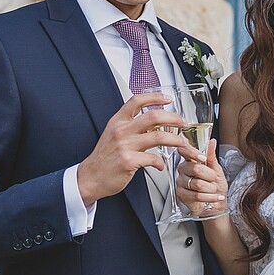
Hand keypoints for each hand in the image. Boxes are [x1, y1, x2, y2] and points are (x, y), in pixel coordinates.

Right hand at [76, 90, 187, 205]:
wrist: (90, 177)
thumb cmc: (105, 158)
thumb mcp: (114, 135)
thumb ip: (132, 126)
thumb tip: (155, 120)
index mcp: (118, 121)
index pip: (137, 100)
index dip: (155, 97)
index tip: (168, 98)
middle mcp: (121, 131)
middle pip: (153, 117)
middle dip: (173, 118)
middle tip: (183, 123)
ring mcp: (125, 146)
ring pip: (158, 137)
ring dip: (175, 140)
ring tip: (182, 144)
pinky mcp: (128, 161)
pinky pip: (153, 159)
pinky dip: (161, 163)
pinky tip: (161, 165)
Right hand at [175, 142, 227, 219]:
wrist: (217, 203)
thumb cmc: (216, 186)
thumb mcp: (217, 170)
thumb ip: (212, 157)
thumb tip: (212, 142)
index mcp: (191, 160)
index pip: (184, 150)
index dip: (192, 153)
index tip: (203, 158)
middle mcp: (183, 169)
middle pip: (195, 168)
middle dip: (210, 176)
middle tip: (213, 179)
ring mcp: (181, 182)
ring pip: (197, 184)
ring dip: (211, 188)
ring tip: (213, 189)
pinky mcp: (181, 194)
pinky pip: (197, 195)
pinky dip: (210, 197)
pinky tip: (214, 197)